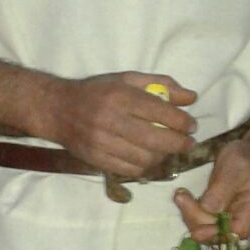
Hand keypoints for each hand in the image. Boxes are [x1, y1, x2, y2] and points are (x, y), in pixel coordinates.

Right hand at [47, 72, 196, 177]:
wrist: (57, 109)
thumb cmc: (97, 92)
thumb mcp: (127, 80)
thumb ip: (161, 85)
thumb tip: (191, 98)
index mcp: (120, 96)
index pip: (160, 112)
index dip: (182, 122)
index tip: (192, 126)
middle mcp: (111, 119)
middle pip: (155, 139)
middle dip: (179, 143)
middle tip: (188, 142)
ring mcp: (102, 142)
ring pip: (144, 158)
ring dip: (162, 156)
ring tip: (167, 150)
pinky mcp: (96, 159)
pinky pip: (129, 170)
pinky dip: (144, 167)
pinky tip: (148, 159)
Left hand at [173, 138, 249, 242]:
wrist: (248, 151)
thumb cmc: (246, 157)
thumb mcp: (236, 166)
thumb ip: (222, 188)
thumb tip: (207, 209)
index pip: (238, 232)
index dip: (218, 235)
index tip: (198, 231)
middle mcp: (241, 218)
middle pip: (218, 234)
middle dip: (197, 221)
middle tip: (180, 198)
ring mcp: (228, 217)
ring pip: (207, 228)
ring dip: (190, 215)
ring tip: (180, 195)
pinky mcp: (217, 212)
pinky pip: (202, 218)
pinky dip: (191, 210)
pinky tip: (182, 196)